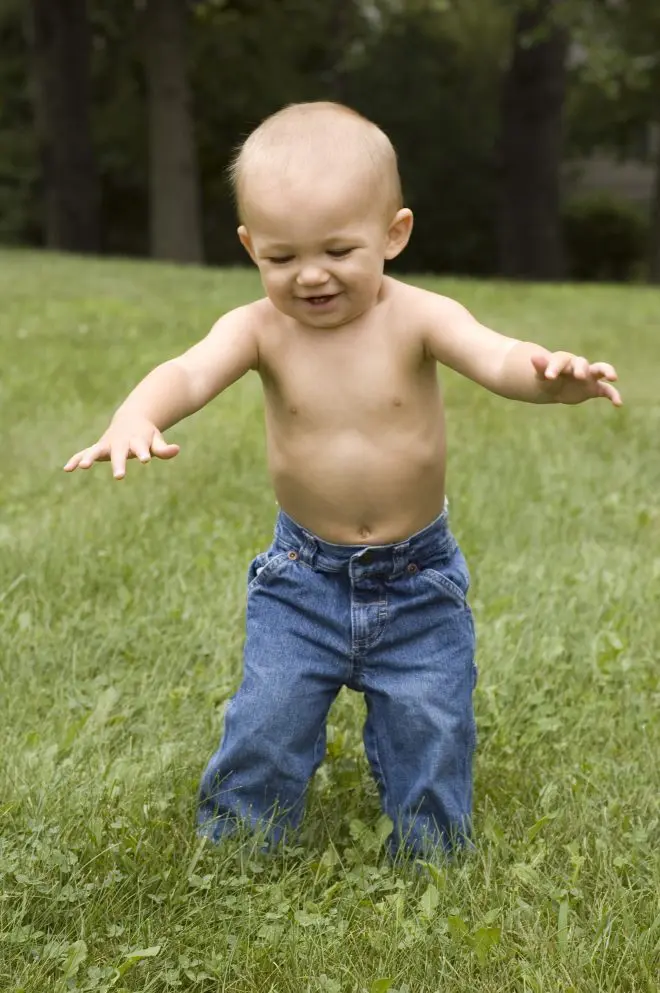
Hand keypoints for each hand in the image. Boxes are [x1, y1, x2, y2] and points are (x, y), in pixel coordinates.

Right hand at [63, 416, 179, 478]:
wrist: (131, 420)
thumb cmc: (146, 435)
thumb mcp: (156, 440)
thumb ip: (164, 448)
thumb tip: (177, 450)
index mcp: (136, 440)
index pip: (141, 447)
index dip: (144, 453)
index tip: (146, 460)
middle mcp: (120, 442)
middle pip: (119, 453)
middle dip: (118, 463)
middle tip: (119, 476)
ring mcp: (107, 444)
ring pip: (96, 450)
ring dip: (89, 458)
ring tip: (83, 466)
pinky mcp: (97, 448)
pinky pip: (84, 453)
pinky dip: (76, 459)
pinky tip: (67, 469)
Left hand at [531, 352, 621, 406]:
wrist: (554, 385)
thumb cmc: (548, 378)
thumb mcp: (542, 375)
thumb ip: (540, 367)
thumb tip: (533, 357)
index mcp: (563, 361)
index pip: (560, 361)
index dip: (555, 367)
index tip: (549, 376)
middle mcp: (578, 365)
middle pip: (582, 362)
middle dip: (581, 368)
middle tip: (579, 376)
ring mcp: (588, 376)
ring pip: (600, 369)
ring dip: (607, 371)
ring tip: (613, 377)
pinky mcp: (594, 388)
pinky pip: (606, 390)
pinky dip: (614, 395)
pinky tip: (618, 403)